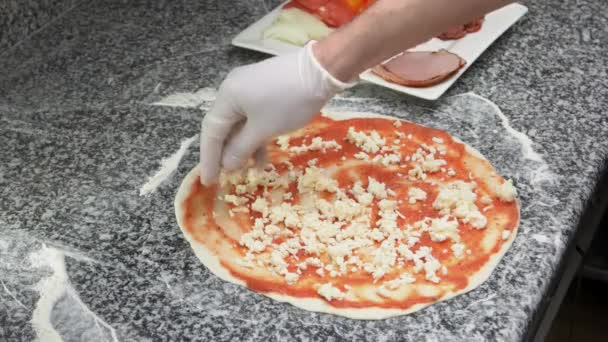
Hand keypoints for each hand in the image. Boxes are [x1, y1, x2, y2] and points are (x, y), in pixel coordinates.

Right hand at [199, 43, 352, 184]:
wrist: (322, 70)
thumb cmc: (289, 102)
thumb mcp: (263, 129)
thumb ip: (241, 148)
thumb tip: (226, 164)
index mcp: (227, 96)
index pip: (211, 132)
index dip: (209, 159)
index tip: (208, 181)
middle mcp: (233, 89)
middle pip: (224, 127)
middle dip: (225, 153)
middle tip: (225, 178)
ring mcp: (250, 88)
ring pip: (240, 123)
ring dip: (243, 147)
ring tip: (247, 170)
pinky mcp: (265, 89)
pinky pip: (253, 117)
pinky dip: (256, 135)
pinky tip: (262, 156)